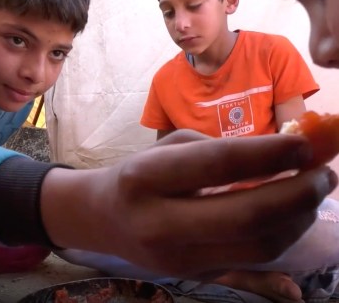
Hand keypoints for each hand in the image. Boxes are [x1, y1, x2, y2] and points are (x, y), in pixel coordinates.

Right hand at [41, 130, 335, 278]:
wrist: (104, 218)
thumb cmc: (138, 173)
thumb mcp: (168, 148)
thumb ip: (219, 151)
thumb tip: (282, 158)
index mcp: (146, 178)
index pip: (218, 164)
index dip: (269, 154)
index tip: (305, 145)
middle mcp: (159, 223)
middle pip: (246, 216)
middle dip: (298, 195)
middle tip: (326, 175)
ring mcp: (177, 258)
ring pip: (257, 246)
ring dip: (298, 219)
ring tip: (313, 194)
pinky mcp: (192, 275)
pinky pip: (250, 266)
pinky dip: (282, 241)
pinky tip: (295, 220)